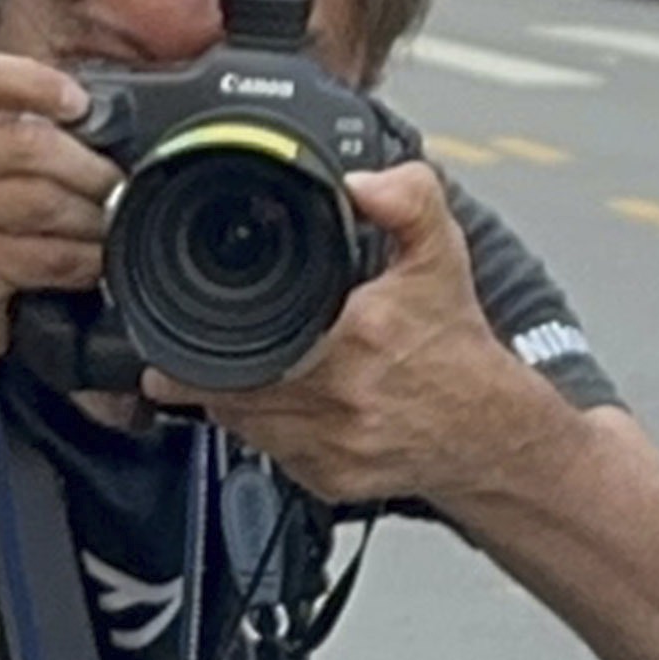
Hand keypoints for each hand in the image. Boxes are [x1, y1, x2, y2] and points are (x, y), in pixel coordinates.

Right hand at [0, 49, 111, 380]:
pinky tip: (88, 264)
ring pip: (47, 201)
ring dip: (92, 221)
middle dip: (91, 172)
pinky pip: (47, 253)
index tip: (79, 105)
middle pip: (35, 145)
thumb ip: (23, 135)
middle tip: (114, 190)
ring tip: (104, 230)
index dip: (36, 84)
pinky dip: (82, 262)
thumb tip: (107, 123)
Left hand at [157, 158, 573, 511]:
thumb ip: (408, 200)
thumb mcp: (440, 255)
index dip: (194, 346)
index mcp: (355, 337)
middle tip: (183, 356)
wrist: (487, 427)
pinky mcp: (325, 478)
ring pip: (242, 425)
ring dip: (227, 399)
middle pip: (227, 391)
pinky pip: (269, 454)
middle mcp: (337, 397)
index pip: (243, 347)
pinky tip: (275, 406)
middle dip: (196, 373)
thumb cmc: (455, 344)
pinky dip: (262, 430)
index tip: (171, 335)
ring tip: (232, 372)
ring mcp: (328, 445)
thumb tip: (362, 181)